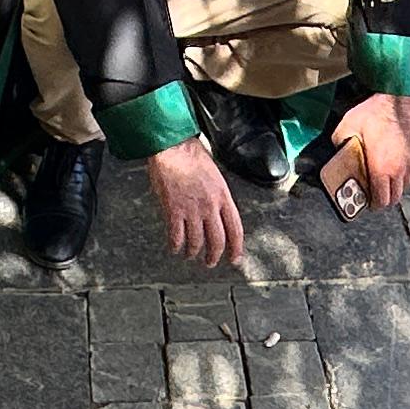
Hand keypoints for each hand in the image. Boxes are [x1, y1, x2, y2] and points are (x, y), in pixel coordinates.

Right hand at [146, 136, 245, 266]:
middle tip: (210, 262)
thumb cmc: (191, 155)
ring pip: (197, 242)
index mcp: (223, 196)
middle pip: (217, 240)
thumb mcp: (215, 175)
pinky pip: (176, 236)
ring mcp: (192, 210)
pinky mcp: (174, 210)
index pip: (235, 229)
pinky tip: (175, 248)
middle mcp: (210, 206)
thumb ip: (217, 196)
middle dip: (214, 256)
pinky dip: (176, 246)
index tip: (234, 258)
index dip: (236, 247)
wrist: (173, 146)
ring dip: (194, 253)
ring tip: (190, 255)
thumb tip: (216, 211)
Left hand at [331, 91, 409, 209]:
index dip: (371, 204)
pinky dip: (404, 176)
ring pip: (405, 187)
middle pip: (394, 198)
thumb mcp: (348, 126)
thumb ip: (340, 143)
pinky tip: (395, 166)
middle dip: (383, 199)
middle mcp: (400, 170)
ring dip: (394, 187)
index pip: (380, 200)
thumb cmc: (377, 111)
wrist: (403, 96)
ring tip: (383, 179)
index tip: (365, 201)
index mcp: (381, 168)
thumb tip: (338, 152)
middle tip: (373, 192)